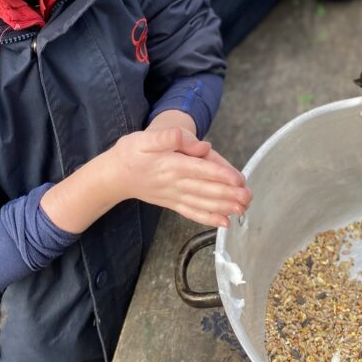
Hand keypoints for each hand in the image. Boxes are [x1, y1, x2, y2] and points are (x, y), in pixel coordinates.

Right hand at [108, 126, 250, 227]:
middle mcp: (174, 183)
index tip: (238, 179)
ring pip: (202, 203)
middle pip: (205, 189)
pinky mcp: (172, 203)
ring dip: (224, 207)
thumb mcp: (146, 137)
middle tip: (249, 197)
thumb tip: (201, 144)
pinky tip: (224, 223)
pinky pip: (192, 213)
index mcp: (171, 164)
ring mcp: (174, 196)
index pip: (200, 170)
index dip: (220, 175)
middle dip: (229, 195)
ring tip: (242, 210)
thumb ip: (172, 138)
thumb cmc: (131, 152)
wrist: (113, 176)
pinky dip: (208, 219)